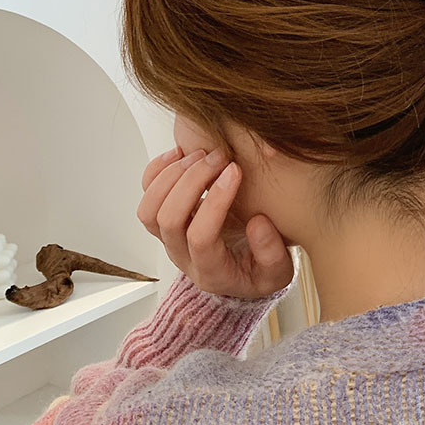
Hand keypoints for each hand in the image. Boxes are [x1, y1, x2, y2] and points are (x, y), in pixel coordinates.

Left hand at [136, 145, 293, 299]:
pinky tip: (180, 153)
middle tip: (219, 157)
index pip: (200, 237)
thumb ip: (272, 253)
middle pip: (168, 219)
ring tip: (201, 154)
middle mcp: (182, 256)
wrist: (243, 271)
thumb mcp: (278, 272)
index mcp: (211, 271)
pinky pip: (146, 195)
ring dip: (171, 176)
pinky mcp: (163, 219)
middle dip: (192, 181)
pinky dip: (157, 171)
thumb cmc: (259, 269)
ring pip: (149, 209)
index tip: (235, 172)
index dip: (215, 201)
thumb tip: (257, 223)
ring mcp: (169, 238)